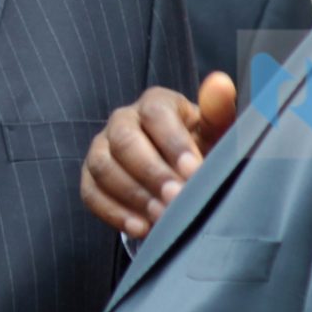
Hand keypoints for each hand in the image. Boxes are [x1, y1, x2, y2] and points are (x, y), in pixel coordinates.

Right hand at [81, 72, 237, 239]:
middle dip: (151, 172)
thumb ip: (218, 111)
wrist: (180, 174)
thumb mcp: (215, 132)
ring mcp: (102, 148)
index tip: (194, 170)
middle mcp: (123, 120)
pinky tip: (141, 228)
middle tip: (176, 198)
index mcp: (156, 103)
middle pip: (124, 140)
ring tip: (161, 218)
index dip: (173, 142)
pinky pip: (90, 193)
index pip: (156, 113)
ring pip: (102, 166)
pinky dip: (114, 212)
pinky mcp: (90, 177)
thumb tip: (220, 83)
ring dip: (132, 194)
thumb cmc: (200, 149)